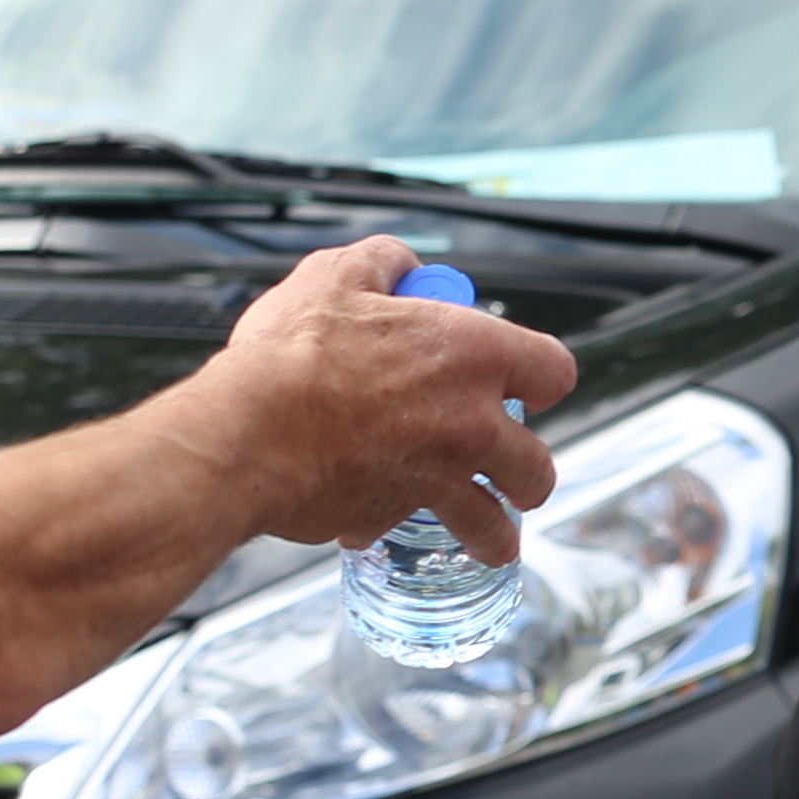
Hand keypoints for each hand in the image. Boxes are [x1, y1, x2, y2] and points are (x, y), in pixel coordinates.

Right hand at [204, 238, 575, 555]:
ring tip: (489, 535)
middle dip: (527, 472)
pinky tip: (367, 522)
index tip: (525, 387)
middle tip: (511, 472)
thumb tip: (401, 264)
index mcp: (474, 356)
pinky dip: (387, 525)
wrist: (245, 432)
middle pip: (537, 463)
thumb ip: (381, 263)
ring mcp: (441, 477)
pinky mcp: (396, 516)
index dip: (541, 379)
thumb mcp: (335, 276)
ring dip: (494, 530)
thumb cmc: (290, 355)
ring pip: (494, 521)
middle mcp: (473, 423)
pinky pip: (404, 527)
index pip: (553, 370)